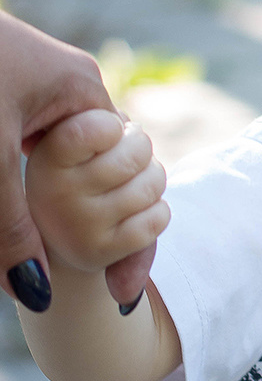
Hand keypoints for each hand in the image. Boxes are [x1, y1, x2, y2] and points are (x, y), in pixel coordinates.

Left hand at [0, 14, 153, 308]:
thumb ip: (11, 225)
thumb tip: (35, 296)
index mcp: (83, 90)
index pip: (127, 172)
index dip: (130, 237)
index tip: (120, 291)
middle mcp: (69, 84)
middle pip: (100, 169)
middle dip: (103, 226)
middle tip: (104, 283)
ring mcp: (35, 85)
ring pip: (63, 163)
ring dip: (65, 207)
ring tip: (77, 257)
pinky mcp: (7, 90)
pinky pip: (33, 148)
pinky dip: (33, 185)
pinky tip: (23, 214)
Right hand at [24, 110, 169, 279]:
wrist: (55, 236)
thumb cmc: (76, 174)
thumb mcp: (76, 146)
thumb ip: (100, 128)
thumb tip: (122, 134)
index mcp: (48, 157)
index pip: (99, 128)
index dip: (114, 126)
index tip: (107, 132)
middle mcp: (59, 193)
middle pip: (136, 154)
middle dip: (141, 150)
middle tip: (126, 158)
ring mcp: (80, 225)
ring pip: (151, 186)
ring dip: (152, 180)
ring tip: (129, 183)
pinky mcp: (101, 252)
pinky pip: (157, 219)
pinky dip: (157, 211)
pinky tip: (135, 211)